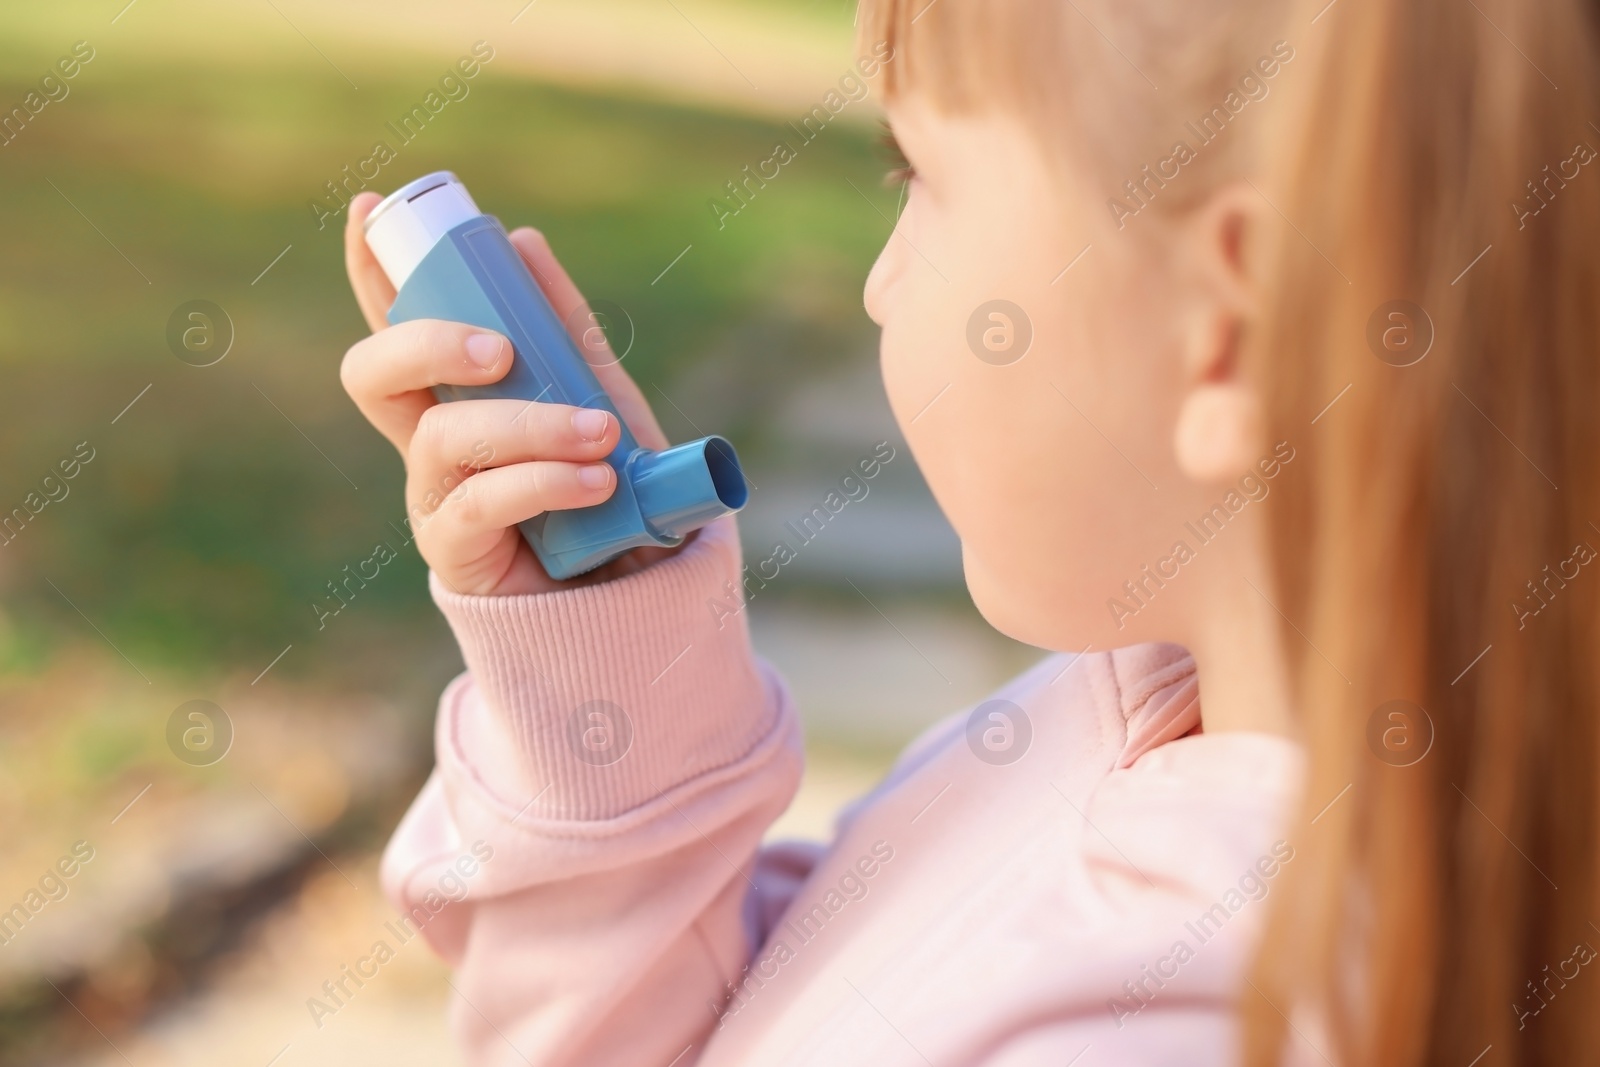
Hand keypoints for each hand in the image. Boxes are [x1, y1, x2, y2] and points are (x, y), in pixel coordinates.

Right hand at [341, 191, 685, 595]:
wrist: (637, 586)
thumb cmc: (611, 487)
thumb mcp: (600, 394)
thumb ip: (565, 330)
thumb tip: (524, 242)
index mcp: (453, 395)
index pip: (395, 322)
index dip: (369, 268)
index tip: (369, 206)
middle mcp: (429, 441)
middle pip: (374, 373)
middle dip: (426, 344)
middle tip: (499, 349)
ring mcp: (434, 497)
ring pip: (441, 436)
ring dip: (527, 426)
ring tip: (602, 436)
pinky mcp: (456, 552)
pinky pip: (480, 503)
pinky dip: (541, 481)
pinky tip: (596, 480)